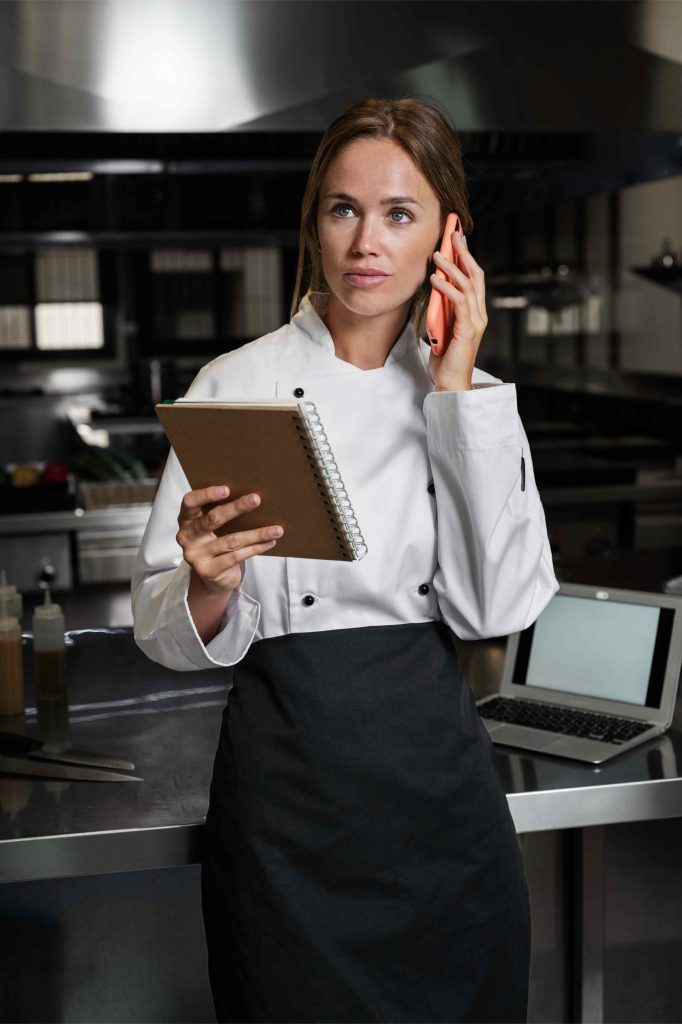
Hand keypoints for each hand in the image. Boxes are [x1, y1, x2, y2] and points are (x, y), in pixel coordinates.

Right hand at [176, 485, 283, 594]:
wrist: (213, 577)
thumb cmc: (216, 542)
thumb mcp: (213, 527)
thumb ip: (221, 513)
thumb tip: (252, 497)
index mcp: (186, 519)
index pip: (190, 502)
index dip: (206, 494)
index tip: (227, 489)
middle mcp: (186, 537)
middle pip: (212, 519)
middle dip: (236, 508)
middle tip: (256, 499)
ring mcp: (195, 555)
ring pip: (230, 541)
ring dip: (256, 534)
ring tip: (277, 529)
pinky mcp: (207, 570)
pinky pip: (236, 557)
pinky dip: (256, 548)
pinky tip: (270, 542)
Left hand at [428, 231, 487, 390]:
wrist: (450, 384)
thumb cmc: (445, 359)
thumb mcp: (441, 328)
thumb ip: (442, 310)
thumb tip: (434, 290)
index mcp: (475, 313)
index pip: (473, 279)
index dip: (466, 258)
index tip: (456, 240)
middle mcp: (479, 314)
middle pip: (475, 275)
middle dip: (464, 252)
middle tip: (452, 234)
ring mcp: (475, 321)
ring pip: (467, 284)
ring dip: (452, 266)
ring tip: (437, 254)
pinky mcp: (468, 329)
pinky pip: (458, 301)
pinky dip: (446, 287)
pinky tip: (435, 278)